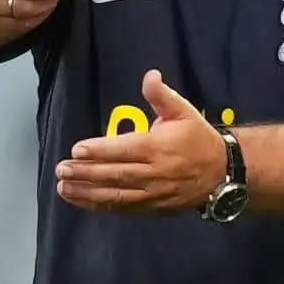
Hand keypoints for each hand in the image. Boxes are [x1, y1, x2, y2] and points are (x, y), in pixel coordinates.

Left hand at [54, 70, 227, 213]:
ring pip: (115, 195)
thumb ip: (162, 96)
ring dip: (86, 193)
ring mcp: (152, 193)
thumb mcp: (183, 112)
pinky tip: (80, 201)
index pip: (124, 149)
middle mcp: (153, 173)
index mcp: (158, 148)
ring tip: (63, 187)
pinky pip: (122, 208)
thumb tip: (150, 75)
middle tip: (61, 169)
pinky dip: (99, 206)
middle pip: (115, 174)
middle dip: (85, 172)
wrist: (222, 173)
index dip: (99, 150)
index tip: (76, 149)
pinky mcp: (151, 207)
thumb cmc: (197, 138)